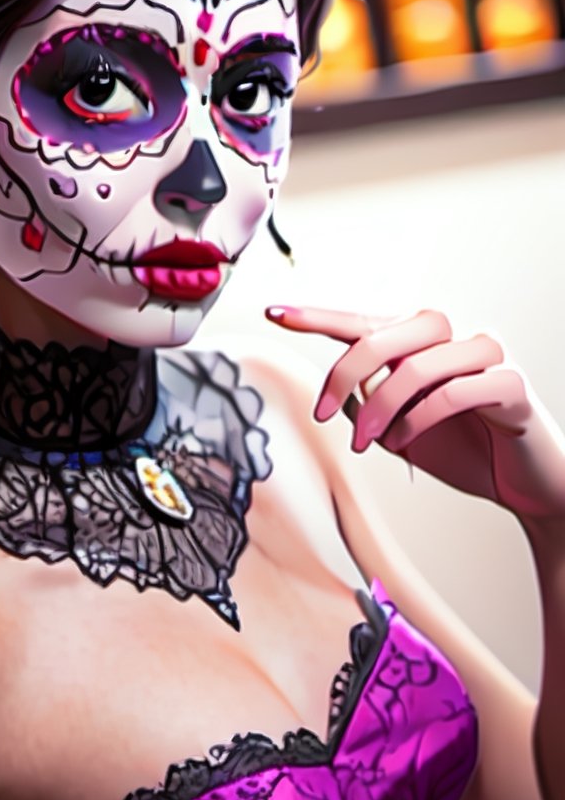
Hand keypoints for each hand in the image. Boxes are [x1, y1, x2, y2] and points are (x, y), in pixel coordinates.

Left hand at [265, 305, 564, 522]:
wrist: (524, 486)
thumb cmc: (464, 449)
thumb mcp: (398, 425)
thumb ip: (368, 399)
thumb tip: (334, 386)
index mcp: (423, 344)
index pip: (364, 321)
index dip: (318, 315)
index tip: (275, 313)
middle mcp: (454, 339)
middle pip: (388, 333)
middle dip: (345, 374)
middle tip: (321, 416)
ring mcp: (487, 358)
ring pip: (420, 362)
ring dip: (382, 407)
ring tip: (371, 444)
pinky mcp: (512, 386)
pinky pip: (458, 390)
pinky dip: (421, 418)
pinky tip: (406, 441)